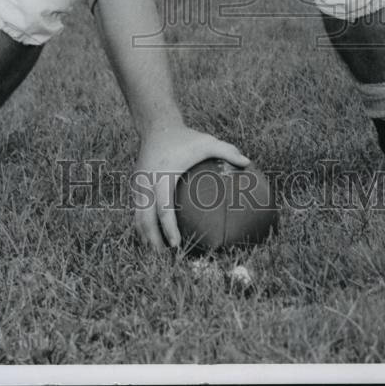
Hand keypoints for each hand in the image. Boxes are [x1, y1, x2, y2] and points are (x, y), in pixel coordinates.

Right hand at [133, 125, 249, 250]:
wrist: (157, 126)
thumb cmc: (185, 137)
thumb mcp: (206, 142)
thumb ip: (227, 151)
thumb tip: (248, 163)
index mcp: (163, 177)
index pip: (163, 209)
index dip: (168, 230)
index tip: (176, 245)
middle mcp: (146, 184)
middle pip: (145, 221)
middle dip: (153, 243)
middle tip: (168, 259)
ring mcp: (138, 186)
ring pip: (137, 219)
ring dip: (146, 238)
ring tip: (161, 253)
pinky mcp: (136, 187)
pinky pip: (137, 211)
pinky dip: (143, 226)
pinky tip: (154, 236)